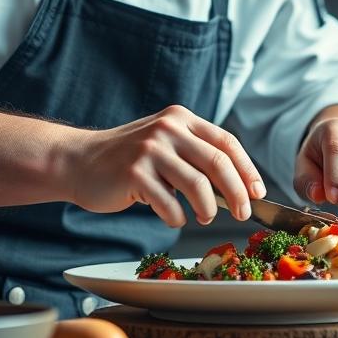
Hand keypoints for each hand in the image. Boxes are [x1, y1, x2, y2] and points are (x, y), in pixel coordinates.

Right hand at [65, 105, 264, 227]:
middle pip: (218, 163)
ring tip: (206, 217)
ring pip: (197, 184)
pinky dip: (177, 216)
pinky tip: (173, 217)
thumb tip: (238, 188)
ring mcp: (150, 150)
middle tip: (244, 213)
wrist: (78, 161)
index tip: (258, 192)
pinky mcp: (133, 173)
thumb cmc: (127, 160)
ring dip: (209, 208)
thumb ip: (195, 156)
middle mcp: (168, 129)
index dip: (248, 170)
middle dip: (238, 192)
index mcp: (181, 119)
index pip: (227, 143)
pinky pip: (169, 203)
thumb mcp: (164, 144)